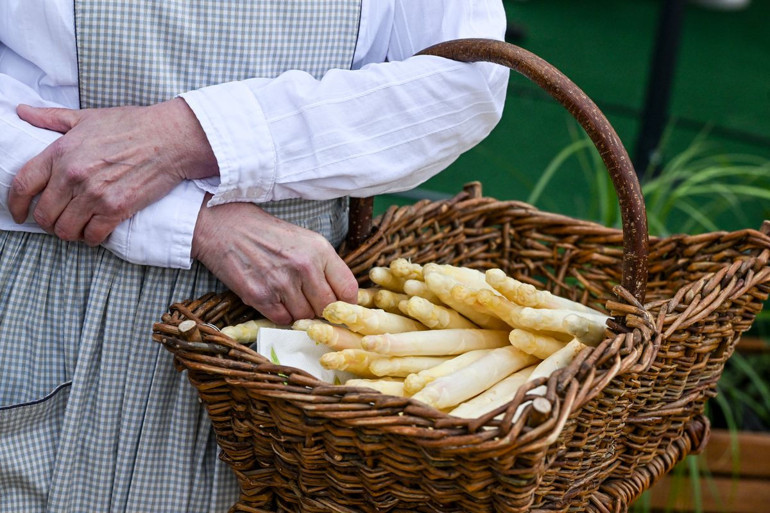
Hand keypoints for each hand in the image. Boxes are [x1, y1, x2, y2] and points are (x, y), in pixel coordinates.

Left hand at [8, 98, 217, 244]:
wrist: (169, 138)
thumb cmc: (131, 125)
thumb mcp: (87, 117)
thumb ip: (51, 118)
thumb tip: (23, 111)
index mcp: (61, 152)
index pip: (24, 185)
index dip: (15, 204)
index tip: (18, 213)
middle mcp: (73, 176)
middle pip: (44, 214)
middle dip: (47, 222)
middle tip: (57, 221)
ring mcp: (95, 194)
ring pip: (66, 230)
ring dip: (69, 232)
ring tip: (77, 227)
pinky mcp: (117, 209)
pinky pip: (93, 235)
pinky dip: (92, 237)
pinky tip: (96, 231)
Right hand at [192, 196, 357, 324]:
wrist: (225, 228)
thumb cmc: (267, 234)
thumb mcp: (305, 240)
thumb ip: (326, 266)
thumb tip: (342, 297)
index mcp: (320, 250)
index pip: (349, 290)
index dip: (347, 303)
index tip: (341, 307)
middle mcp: (304, 267)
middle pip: (328, 308)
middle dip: (322, 311)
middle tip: (312, 304)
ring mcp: (282, 284)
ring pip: (305, 317)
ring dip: (300, 313)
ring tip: (289, 296)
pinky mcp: (260, 297)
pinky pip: (283, 320)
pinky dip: (282, 315)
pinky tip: (275, 299)